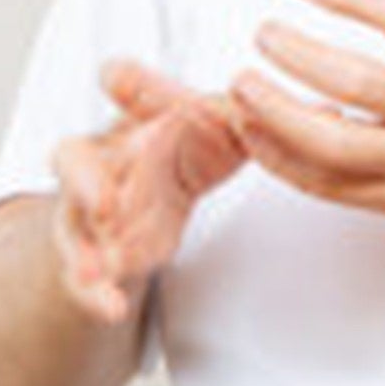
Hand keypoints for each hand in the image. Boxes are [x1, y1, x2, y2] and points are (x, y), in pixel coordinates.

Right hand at [50, 59, 247, 322]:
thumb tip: (310, 107)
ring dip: (83, 252)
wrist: (152, 188)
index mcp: (139, 117)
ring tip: (95, 273)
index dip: (126, 84)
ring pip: (74, 228)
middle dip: (84, 180)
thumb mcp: (218, 127)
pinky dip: (96, 294)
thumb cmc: (181, 144)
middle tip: (102, 202)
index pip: (127, 90)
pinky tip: (112, 307)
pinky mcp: (98, 255)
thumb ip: (250, 118)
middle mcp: (104, 160)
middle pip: (76, 161)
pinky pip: (86, 277)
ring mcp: (92, 211)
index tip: (118, 77)